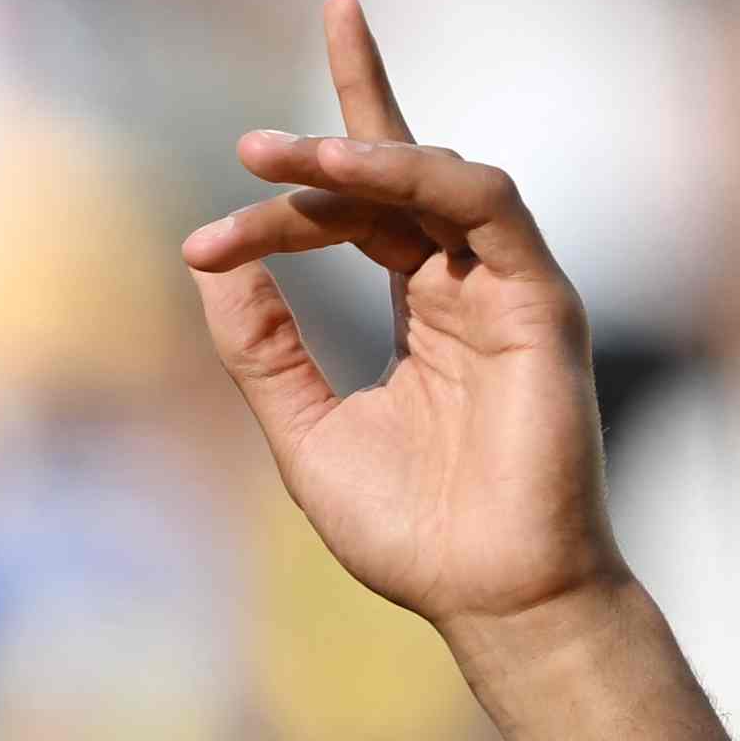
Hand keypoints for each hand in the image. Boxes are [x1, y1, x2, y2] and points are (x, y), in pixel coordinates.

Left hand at [185, 0, 623, 639]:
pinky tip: (346, 169)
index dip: (281, 209)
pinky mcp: (541, 300)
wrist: (486, 596)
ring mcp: (508, 286)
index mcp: (422, 308)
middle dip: (326, 147)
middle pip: (401, 175)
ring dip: (358, 156)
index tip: (198, 247)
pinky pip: (486, 206)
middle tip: (246, 144)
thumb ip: (263, 349)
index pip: (361, 215)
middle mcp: (467, 283)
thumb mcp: (306, 429)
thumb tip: (208, 264)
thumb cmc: (411, 530)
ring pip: (436, 180)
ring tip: (275, 155)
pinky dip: (416, 177)